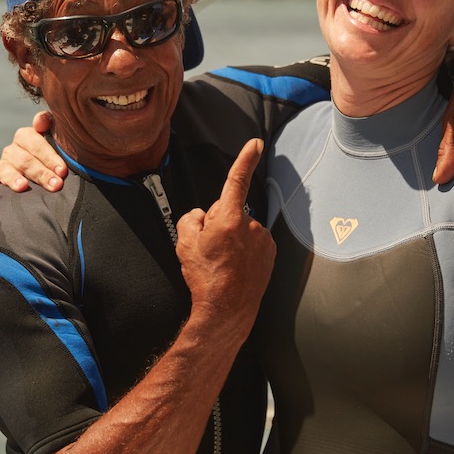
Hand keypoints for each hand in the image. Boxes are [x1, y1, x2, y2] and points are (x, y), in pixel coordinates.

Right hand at [0, 111, 68, 193]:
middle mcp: (13, 150)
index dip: (50, 158)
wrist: (42, 166)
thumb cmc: (52, 151)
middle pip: (25, 161)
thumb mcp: (54, 134)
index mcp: (26, 136)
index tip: (62, 171)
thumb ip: (49, 122)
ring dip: (14, 178)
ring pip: (6, 170)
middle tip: (56, 185)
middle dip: (41, 174)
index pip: (37, 145)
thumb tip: (40, 122)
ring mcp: (4, 165)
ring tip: (23, 186)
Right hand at [175, 139, 274, 342]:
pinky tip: (234, 267)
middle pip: (230, 211)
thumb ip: (190, 219)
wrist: (227, 310)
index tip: (256, 143)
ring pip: (242, 228)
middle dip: (220, 222)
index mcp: (229, 218)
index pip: (236, 180)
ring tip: (222, 262)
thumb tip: (201, 215)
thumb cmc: (205, 278)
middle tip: (211, 248)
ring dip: (232, 238)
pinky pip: (252, 242)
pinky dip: (244, 250)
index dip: (246, 158)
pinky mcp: (270, 254)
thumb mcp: (184, 244)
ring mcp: (263, 240)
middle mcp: (251, 226)